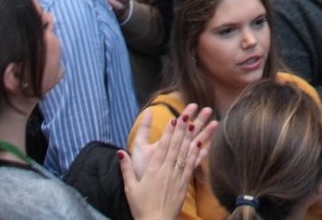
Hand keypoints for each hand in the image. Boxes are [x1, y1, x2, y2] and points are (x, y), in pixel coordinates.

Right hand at [121, 103, 215, 219]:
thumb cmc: (141, 207)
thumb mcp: (130, 187)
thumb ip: (125, 168)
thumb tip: (119, 152)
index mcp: (153, 170)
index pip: (163, 146)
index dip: (169, 132)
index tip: (174, 119)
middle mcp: (166, 171)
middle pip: (176, 146)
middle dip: (182, 129)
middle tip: (188, 114)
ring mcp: (177, 177)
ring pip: (185, 153)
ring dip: (191, 137)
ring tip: (197, 123)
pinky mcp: (184, 185)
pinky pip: (192, 166)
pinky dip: (197, 153)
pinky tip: (201, 144)